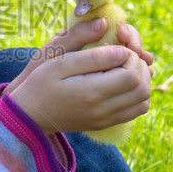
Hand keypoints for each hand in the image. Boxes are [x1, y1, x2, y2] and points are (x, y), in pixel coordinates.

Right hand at [6, 28, 151, 135]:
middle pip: (142, 89)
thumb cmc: (41, 83)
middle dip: (140, 67)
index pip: (132, 75)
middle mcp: (102, 110)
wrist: (29, 114)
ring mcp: (105, 120)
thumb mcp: (60, 62)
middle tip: (125, 54)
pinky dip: (137, 95)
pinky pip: (135, 111)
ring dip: (142, 81)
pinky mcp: (105, 124)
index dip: (132, 57)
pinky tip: (122, 81)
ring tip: (126, 67)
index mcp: (91, 92)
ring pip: (143, 102)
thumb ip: (92, 55)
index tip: (118, 47)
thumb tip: (122, 50)